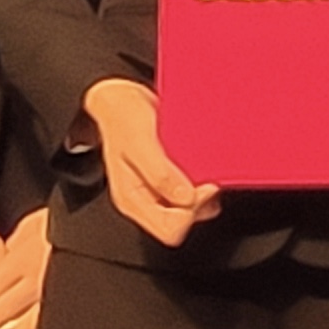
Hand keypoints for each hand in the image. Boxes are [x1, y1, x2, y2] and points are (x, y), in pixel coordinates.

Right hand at [82, 78, 216, 247]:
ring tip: (205, 170)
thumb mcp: (139, 142)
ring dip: (203, 194)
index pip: (168, 230)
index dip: (191, 211)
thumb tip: (186, 198)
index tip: (202, 186)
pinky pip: (192, 193)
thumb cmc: (124, 117)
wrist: (122, 99)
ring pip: (189, 210)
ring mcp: (157, 191)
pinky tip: (203, 167)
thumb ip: (160, 173)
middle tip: (207, 178)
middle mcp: (145, 200)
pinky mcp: (169, 179)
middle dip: (198, 204)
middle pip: (181, 224)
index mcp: (132, 199)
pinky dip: (203, 182)